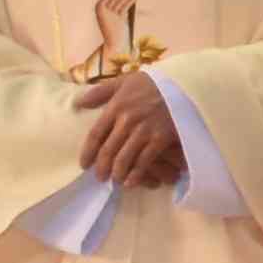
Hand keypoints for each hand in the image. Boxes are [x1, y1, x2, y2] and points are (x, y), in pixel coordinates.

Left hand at [76, 67, 188, 189]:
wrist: (184, 85)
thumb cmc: (153, 83)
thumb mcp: (125, 81)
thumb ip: (101, 91)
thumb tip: (78, 102)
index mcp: (116, 106)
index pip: (95, 134)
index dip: (88, 152)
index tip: (84, 164)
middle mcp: (127, 120)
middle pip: (108, 150)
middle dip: (102, 167)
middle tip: (100, 177)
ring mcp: (144, 130)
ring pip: (123, 159)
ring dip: (117, 173)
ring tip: (115, 180)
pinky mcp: (160, 138)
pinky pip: (143, 162)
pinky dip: (135, 175)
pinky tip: (131, 182)